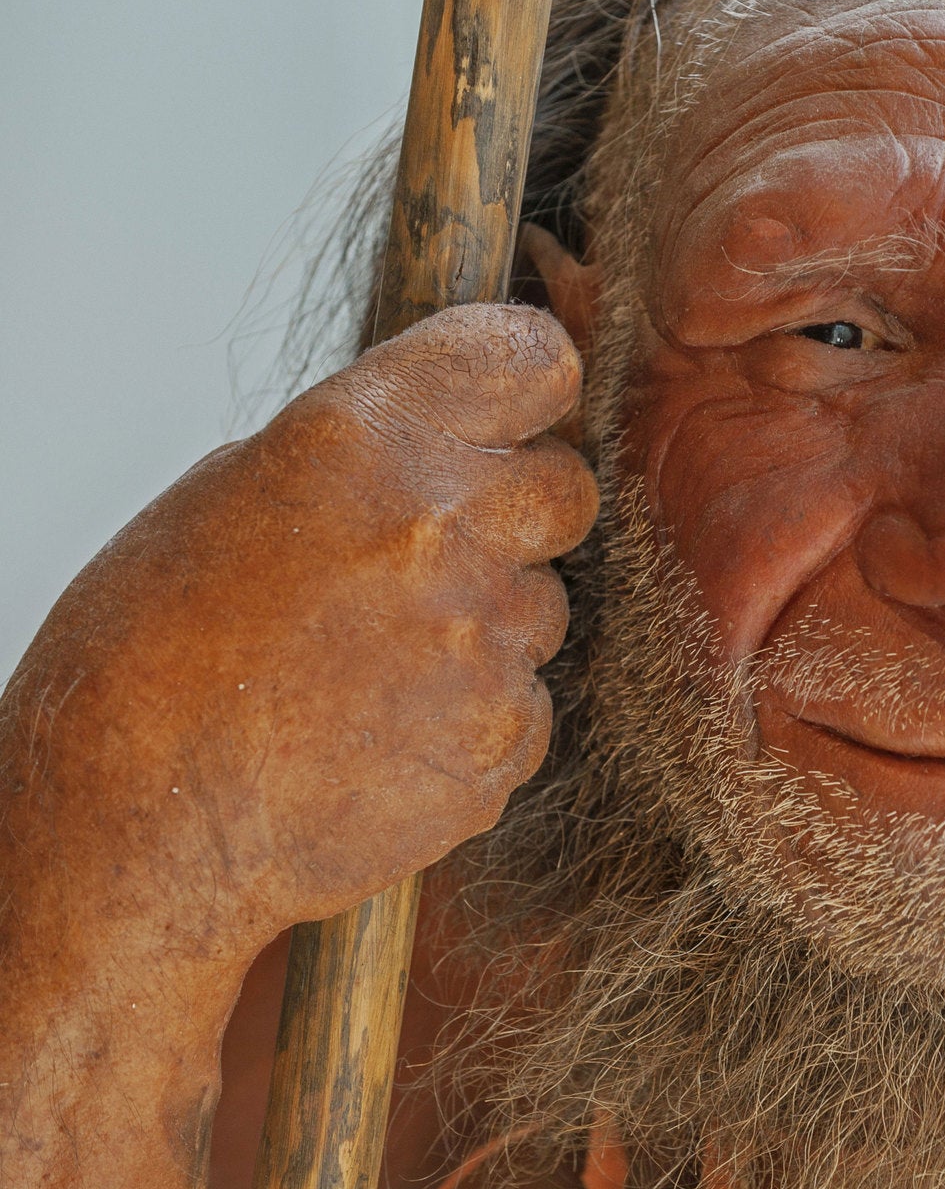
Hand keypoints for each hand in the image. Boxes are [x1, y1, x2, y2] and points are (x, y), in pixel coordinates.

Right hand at [0, 303, 597, 958]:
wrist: (135, 830)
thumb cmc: (152, 665)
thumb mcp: (233, 499)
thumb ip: (366, 458)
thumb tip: (447, 444)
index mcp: (365, 440)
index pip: (528, 358)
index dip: (530, 384)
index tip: (523, 406)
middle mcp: (441, 527)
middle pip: (566, 487)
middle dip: (519, 514)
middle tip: (435, 557)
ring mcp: (482, 638)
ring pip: (540, 605)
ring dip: (482, 627)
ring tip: (370, 668)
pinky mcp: (503, 735)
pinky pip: (525, 701)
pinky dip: (474, 716)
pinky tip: (383, 733)